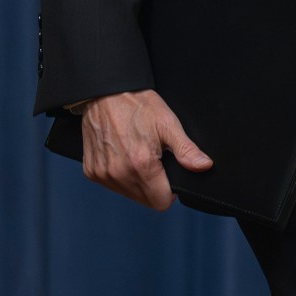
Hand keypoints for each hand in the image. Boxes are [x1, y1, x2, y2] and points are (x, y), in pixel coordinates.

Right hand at [76, 89, 211, 209]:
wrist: (105, 93)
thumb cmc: (137, 105)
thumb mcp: (168, 123)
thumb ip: (186, 150)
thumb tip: (204, 166)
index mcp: (141, 165)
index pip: (161, 202)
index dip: (170, 191)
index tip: (169, 175)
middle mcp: (119, 174)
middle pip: (145, 200)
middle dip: (154, 186)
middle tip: (154, 160)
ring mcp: (103, 174)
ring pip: (128, 194)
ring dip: (136, 182)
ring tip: (137, 155)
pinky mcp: (91, 171)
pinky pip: (111, 185)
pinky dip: (119, 176)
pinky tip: (122, 155)